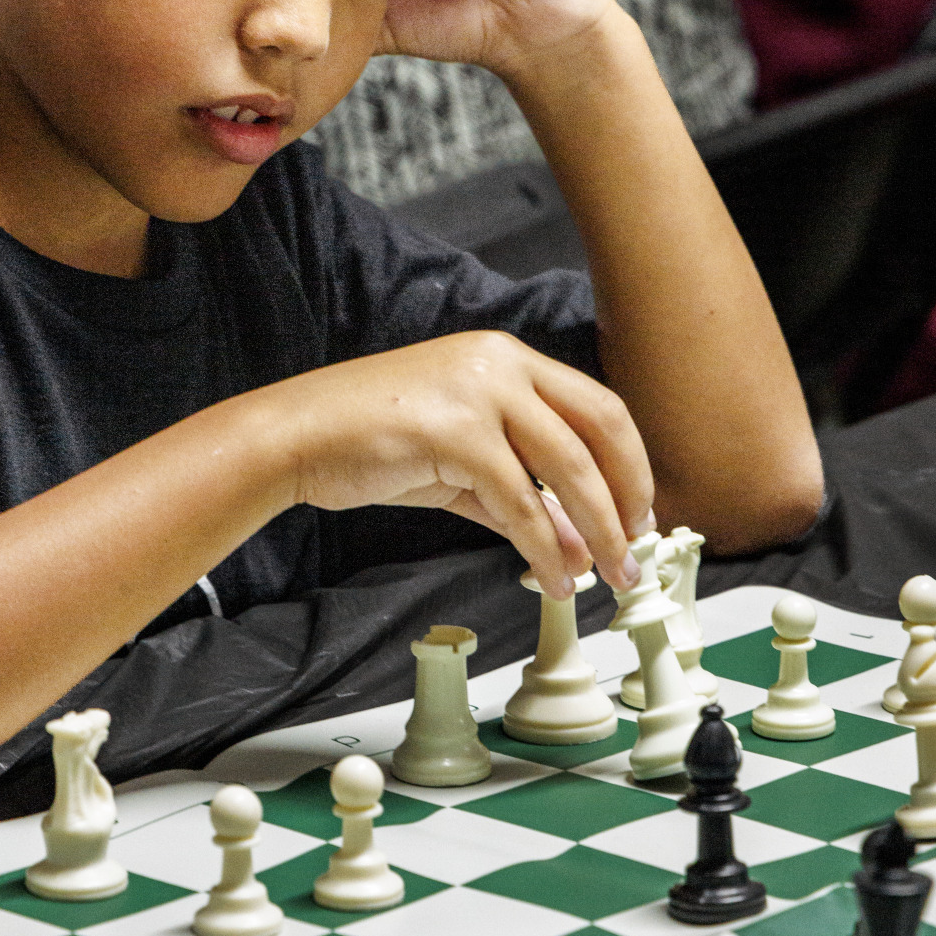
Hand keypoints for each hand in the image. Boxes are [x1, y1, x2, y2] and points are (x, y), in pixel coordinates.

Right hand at [272, 330, 650, 595]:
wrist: (298, 438)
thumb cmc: (370, 443)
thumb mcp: (462, 467)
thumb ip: (524, 498)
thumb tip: (580, 546)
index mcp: (508, 358)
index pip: (599, 407)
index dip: (631, 464)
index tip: (638, 513)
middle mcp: (502, 363)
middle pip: (600, 430)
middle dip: (627, 499)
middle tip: (634, 551)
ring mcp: (480, 391)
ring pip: (569, 468)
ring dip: (598, 531)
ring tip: (607, 576)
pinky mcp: (456, 431)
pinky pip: (520, 501)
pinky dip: (545, 548)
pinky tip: (552, 578)